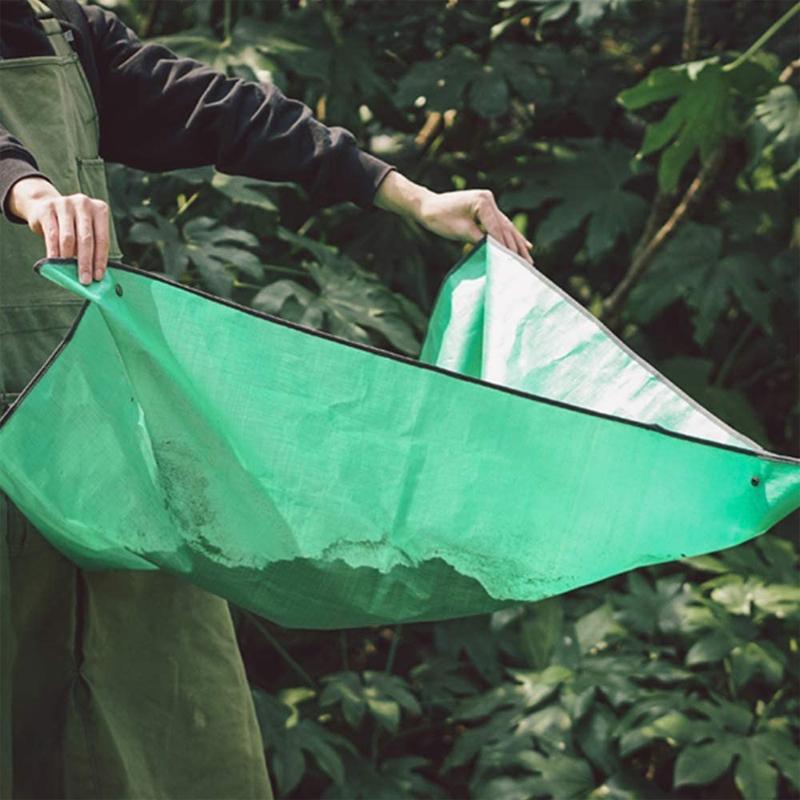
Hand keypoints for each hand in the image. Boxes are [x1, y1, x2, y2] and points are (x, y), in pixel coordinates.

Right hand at [7, 177, 109, 284]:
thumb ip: (91, 246)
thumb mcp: (85, 230)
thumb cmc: (72, 224)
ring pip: (69, 237)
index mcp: (100, 210)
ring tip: (69, 271)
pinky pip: (52, 234)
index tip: (98, 277)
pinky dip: (54, 251)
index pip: (102, 239)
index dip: (100, 260)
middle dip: (86, 262)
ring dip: (69, 258)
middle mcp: (84, 203)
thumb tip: (93, 273)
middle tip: (85, 280)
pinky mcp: (47, 208)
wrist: (45, 205)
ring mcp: (65, 204)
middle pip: (86, 239)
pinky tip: (55, 262)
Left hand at [416, 189, 532, 262]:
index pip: (497, 229)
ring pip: (506, 227)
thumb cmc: (439, 218)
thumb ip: (480, 240)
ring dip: (518, 244)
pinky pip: (501, 225)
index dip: (505, 248)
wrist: (427, 207)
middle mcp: (488, 199)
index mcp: (482, 201)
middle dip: (517, 248)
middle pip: (506, 228)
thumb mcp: (461, 231)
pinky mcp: (485, 209)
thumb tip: (496, 251)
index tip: (513, 264)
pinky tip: (525, 245)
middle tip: (528, 265)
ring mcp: (488, 203)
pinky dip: (510, 237)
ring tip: (529, 258)